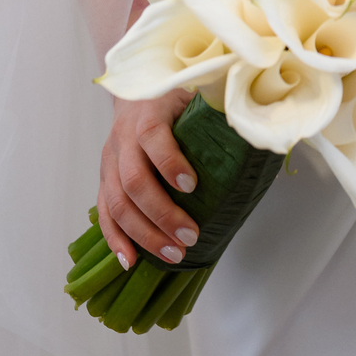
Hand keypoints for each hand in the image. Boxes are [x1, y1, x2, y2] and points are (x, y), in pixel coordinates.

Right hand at [97, 88, 199, 268]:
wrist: (133, 94)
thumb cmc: (172, 98)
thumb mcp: (193, 94)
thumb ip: (213, 113)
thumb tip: (251, 136)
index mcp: (148, 114)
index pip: (152, 137)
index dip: (170, 162)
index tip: (192, 186)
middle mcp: (123, 140)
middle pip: (133, 181)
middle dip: (161, 213)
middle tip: (190, 236)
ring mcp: (109, 162)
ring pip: (117, 203)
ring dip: (144, 234)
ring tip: (173, 254)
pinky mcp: (104, 180)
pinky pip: (104, 213)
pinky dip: (115, 239)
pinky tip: (130, 261)